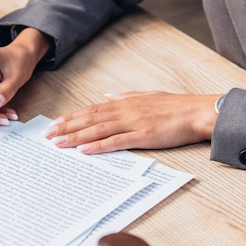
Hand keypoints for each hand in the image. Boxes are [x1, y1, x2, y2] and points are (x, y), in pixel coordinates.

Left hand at [42, 92, 219, 152]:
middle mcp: (125, 111)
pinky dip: (98, 146)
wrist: (197, 112)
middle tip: (48, 135)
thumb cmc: (176, 107)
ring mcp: (133, 123)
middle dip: (66, 127)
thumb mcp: (148, 96)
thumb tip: (108, 95)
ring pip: (98, 130)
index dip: (72, 117)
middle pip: (89, 119)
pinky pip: (116, 142)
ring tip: (58, 143)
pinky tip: (84, 150)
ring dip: (76, 137)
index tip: (56, 123)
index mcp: (126, 103)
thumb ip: (126, 96)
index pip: (92, 110)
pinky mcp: (143, 136)